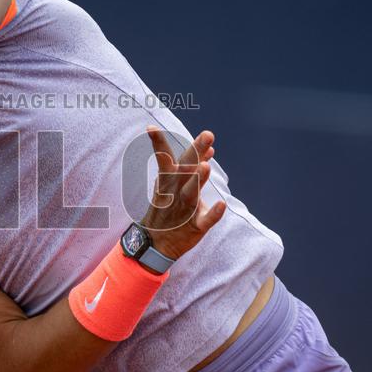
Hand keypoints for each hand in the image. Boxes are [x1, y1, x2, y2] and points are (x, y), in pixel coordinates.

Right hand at [141, 127, 226, 260]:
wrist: (157, 243)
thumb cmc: (169, 208)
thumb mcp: (177, 185)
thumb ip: (194, 165)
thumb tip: (210, 148)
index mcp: (171, 180)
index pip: (166, 158)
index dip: (158, 143)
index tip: (150, 128)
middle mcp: (176, 192)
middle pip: (186, 169)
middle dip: (195, 151)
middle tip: (207, 134)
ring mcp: (185, 209)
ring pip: (191, 193)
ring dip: (198, 180)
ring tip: (205, 166)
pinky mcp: (196, 226)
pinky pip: (205, 220)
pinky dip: (213, 213)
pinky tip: (221, 204)